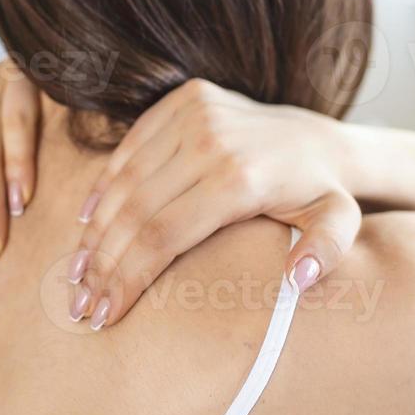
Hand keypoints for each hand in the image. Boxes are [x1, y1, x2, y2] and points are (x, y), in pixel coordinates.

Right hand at [69, 79, 361, 329]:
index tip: (104, 315)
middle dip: (102, 263)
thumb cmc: (322, 197)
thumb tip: (297, 278)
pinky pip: (130, 147)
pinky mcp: (184, 99)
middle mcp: (211, 140)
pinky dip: (104, 186)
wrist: (323, 140)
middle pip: (136, 210)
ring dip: (94, 230)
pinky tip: (87, 223)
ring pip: (125, 180)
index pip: (162, 235)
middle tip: (79, 304)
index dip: (127, 277)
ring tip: (76, 273)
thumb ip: (326, 252)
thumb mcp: (338, 225)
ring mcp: (195, 113)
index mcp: (239, 178)